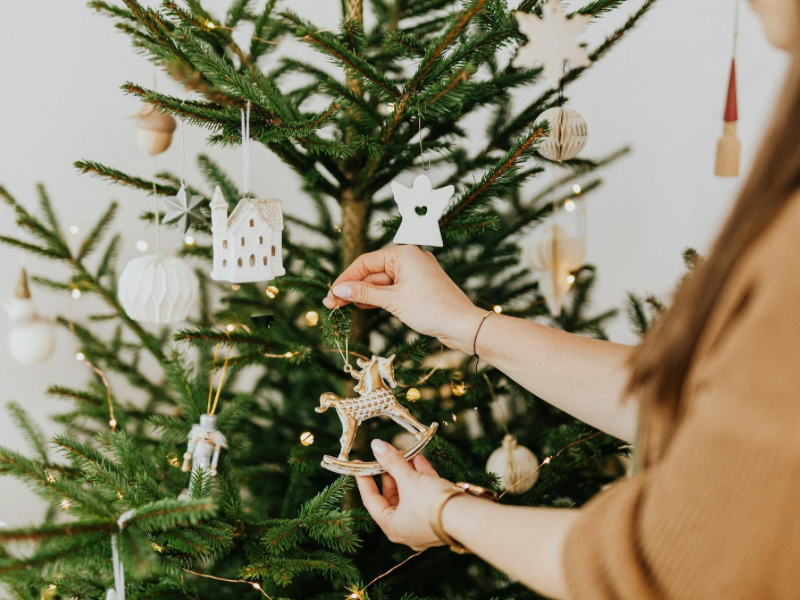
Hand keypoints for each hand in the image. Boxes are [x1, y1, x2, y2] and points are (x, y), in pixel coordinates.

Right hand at [322, 246, 485, 353]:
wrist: (463, 325)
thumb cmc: (432, 309)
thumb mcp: (393, 300)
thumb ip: (364, 294)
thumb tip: (338, 290)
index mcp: (404, 254)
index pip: (365, 262)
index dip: (346, 279)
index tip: (330, 295)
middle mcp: (409, 259)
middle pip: (372, 272)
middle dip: (352, 289)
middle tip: (331, 306)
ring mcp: (415, 274)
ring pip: (381, 282)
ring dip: (363, 295)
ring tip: (342, 309)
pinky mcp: (419, 288)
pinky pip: (392, 290)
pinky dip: (378, 298)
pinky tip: (362, 307)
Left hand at [356, 439, 453, 550]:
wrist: (467, 517)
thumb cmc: (431, 503)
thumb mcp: (408, 479)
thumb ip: (391, 461)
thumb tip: (376, 445)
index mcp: (392, 526)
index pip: (371, 501)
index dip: (365, 480)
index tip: (360, 464)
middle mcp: (407, 528)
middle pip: (393, 496)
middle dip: (391, 473)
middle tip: (387, 455)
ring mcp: (424, 523)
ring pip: (410, 494)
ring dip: (407, 472)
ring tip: (404, 453)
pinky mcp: (440, 515)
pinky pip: (426, 495)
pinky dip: (422, 477)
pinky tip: (419, 460)